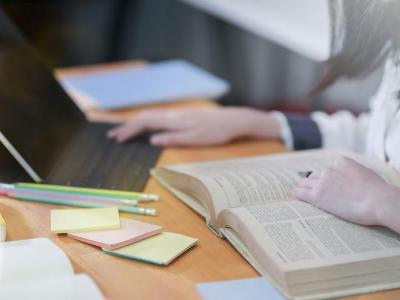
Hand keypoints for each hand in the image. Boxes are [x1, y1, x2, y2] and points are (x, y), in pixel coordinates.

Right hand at [107, 107, 281, 145]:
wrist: (233, 120)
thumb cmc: (215, 132)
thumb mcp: (194, 139)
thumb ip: (173, 139)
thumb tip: (152, 140)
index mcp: (173, 120)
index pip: (145, 122)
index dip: (129, 130)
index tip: (117, 139)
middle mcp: (173, 114)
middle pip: (144, 117)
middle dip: (127, 126)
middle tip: (112, 136)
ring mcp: (177, 114)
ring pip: (151, 116)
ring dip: (135, 124)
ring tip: (124, 131)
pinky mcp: (182, 116)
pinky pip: (158, 117)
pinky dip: (146, 122)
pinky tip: (146, 127)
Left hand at [294, 157, 399, 229]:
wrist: (377, 201)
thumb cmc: (377, 191)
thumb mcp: (365, 173)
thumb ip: (353, 173)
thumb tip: (352, 179)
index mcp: (341, 162)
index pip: (327, 169)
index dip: (327, 179)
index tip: (329, 186)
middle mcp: (328, 170)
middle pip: (314, 176)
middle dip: (314, 183)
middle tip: (313, 190)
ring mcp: (321, 182)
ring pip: (304, 183)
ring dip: (304, 188)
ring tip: (301, 193)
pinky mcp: (316, 195)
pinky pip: (300, 192)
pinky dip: (298, 194)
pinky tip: (296, 196)